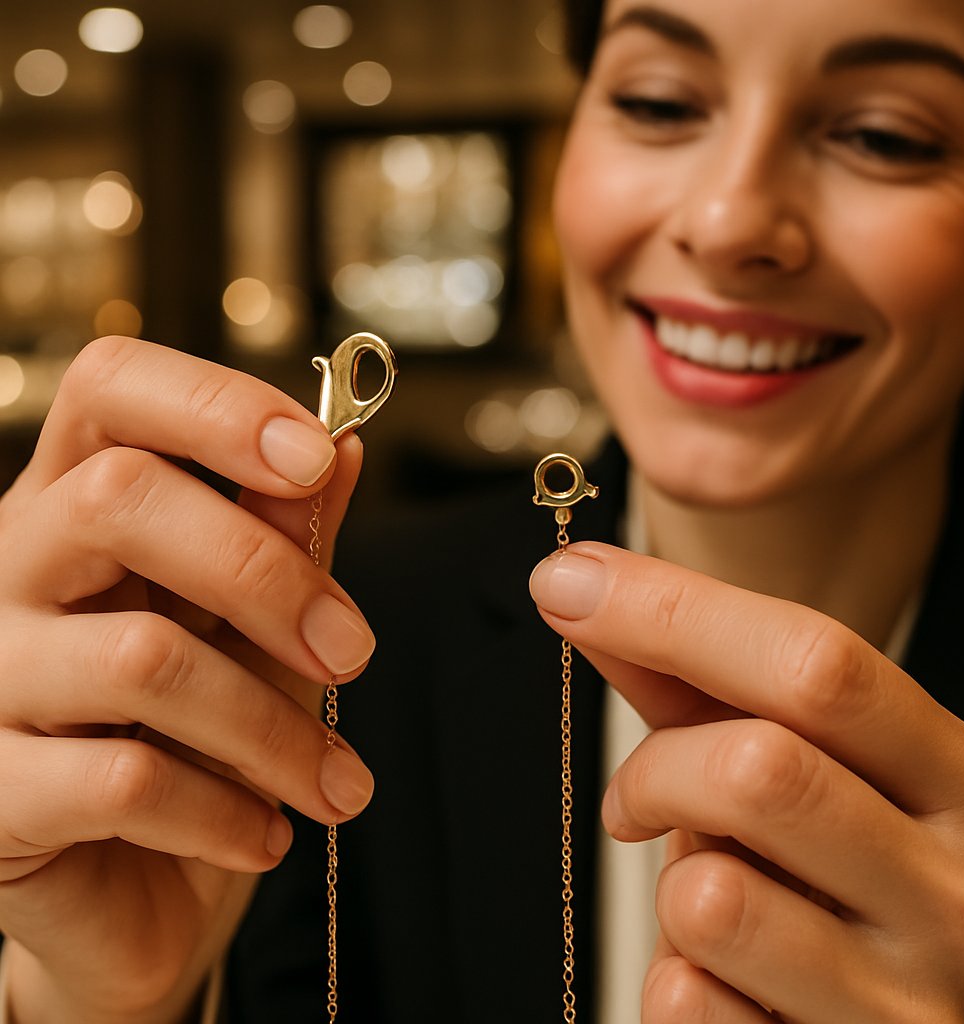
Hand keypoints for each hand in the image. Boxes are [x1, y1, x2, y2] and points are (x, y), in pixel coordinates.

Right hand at [0, 337, 376, 1022]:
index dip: (215, 403)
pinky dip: (224, 812)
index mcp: (76, 507)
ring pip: (139, 657)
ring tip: (336, 782)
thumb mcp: (255, 630)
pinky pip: (122, 781)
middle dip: (267, 574)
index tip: (316, 458)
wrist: (130, 895)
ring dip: (272, 728)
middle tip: (353, 653)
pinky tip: (267, 834)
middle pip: (120, 499)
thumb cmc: (198, 741)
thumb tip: (345, 448)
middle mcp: (9, 570)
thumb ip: (289, 541)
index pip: (112, 390)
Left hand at [530, 542, 963, 1022]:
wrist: (842, 1013)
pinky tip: (722, 972)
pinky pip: (688, 999)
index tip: (568, 581)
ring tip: (706, 886)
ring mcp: (915, 999)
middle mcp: (961, 887)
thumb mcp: (762, 749)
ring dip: (670, 881)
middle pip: (762, 769)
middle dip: (657, 771)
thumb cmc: (802, 864)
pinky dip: (674, 972)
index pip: (819, 664)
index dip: (673, 612)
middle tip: (638, 795)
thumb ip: (682, 668)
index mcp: (958, 779)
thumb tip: (578, 583)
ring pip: (711, 896)